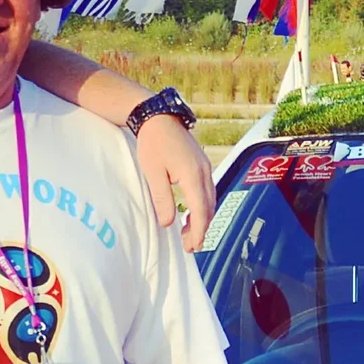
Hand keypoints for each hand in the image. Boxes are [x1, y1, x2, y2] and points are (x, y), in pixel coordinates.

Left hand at [134, 116, 215, 253]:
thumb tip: (167, 223)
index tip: (192, 246)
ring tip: (190, 233)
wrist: (159, 117)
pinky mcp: (202, 165)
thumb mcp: (153, 173)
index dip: (198, 232)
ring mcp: (206, 168)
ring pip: (211, 200)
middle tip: (190, 246)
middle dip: (202, 229)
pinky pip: (208, 191)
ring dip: (203, 219)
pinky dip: (203, 206)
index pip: (200, 211)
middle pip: (209, 208)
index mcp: (193, 176)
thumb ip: (162, 199)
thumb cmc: (154, 143)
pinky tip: (193, 212)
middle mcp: (204, 173)